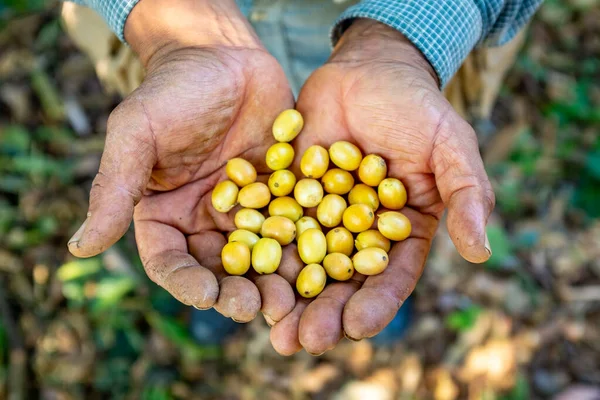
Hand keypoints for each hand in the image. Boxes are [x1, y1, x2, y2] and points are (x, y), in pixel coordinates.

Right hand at [67, 0, 296, 322]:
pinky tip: (321, 261)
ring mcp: (249, 210)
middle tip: (255, 307)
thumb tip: (79, 246)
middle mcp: (206, 220)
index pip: (171, 261)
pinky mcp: (283, 194)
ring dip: (273, 281)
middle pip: (219, 269)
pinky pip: (295, 225)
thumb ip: (114, 188)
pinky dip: (306, 246)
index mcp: (166, 215)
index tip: (206, 296)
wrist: (224, 56)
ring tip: (289, 298)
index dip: (186, 283)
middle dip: (236, 292)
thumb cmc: (172, 90)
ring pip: (261, 256)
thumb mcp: (136, 134)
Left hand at [269, 19, 494, 354]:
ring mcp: (320, 215)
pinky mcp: (287, 193)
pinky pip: (270, 221)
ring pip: (302, 261)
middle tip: (300, 343)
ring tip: (269, 325)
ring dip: (285, 295)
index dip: (375, 303)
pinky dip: (257, 245)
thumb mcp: (452, 146)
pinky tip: (240, 269)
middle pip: (340, 280)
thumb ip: (467, 194)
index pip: (390, 276)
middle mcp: (358, 232)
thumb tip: (481, 251)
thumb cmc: (419, 108)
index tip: (357, 328)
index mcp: (400, 232)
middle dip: (322, 312)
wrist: (370, 71)